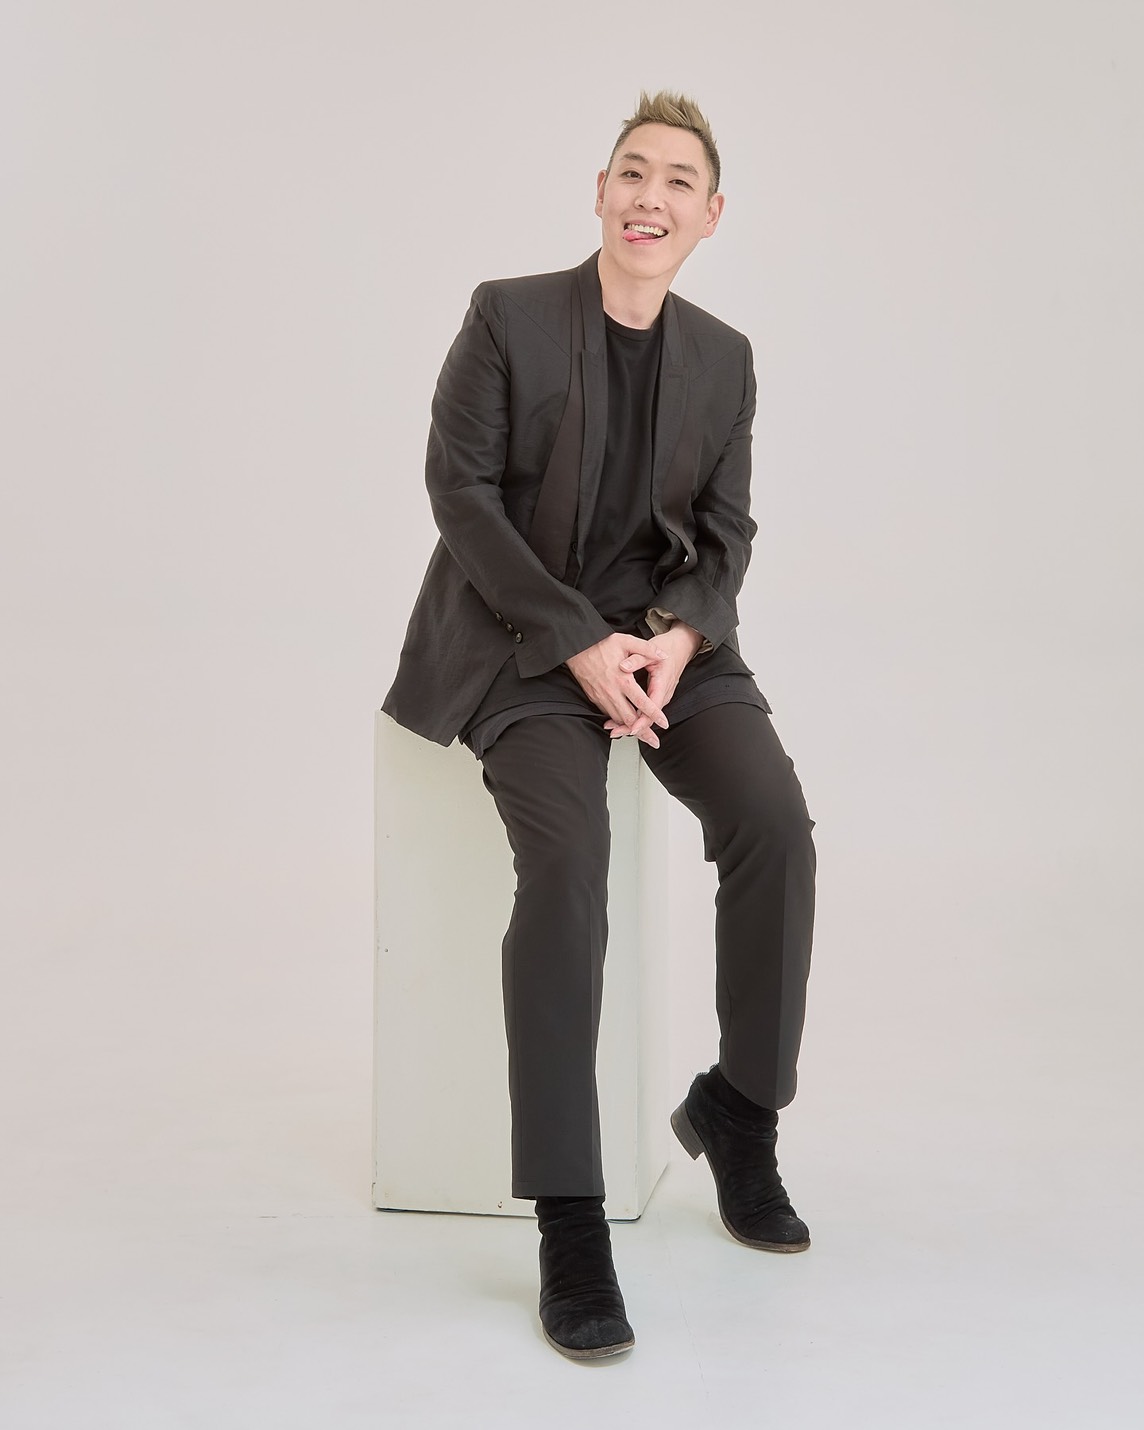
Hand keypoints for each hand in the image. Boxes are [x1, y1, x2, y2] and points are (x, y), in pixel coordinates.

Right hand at [565, 633, 670, 747]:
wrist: (575, 648)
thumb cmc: (600, 643)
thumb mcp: (626, 641)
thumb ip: (647, 649)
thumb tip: (664, 655)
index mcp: (623, 680)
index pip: (642, 702)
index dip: (655, 714)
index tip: (664, 722)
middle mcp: (612, 692)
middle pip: (630, 719)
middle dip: (643, 732)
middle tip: (654, 741)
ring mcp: (601, 697)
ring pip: (618, 719)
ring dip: (630, 729)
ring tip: (642, 736)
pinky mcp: (594, 698)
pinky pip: (608, 714)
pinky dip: (618, 721)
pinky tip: (625, 724)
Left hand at [604, 622, 703, 742]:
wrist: (681, 646)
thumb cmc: (668, 648)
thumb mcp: (652, 650)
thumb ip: (637, 659)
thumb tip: (623, 666)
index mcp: (662, 683)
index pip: (653, 708)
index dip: (642, 721)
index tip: (631, 728)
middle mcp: (663, 693)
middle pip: (649, 718)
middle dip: (633, 728)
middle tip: (615, 732)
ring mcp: (661, 696)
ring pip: (647, 716)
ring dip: (632, 724)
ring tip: (615, 730)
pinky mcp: (657, 696)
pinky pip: (647, 711)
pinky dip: (635, 717)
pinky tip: (621, 720)